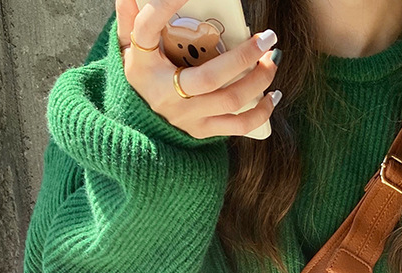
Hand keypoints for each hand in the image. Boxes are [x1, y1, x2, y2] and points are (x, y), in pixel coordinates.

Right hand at [115, 0, 280, 138]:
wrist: (138, 129)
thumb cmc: (141, 78)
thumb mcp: (128, 49)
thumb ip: (131, 19)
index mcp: (143, 65)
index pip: (149, 30)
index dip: (164, 6)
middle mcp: (166, 94)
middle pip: (210, 77)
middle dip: (244, 56)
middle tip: (267, 38)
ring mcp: (187, 116)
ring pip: (230, 100)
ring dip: (258, 80)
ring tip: (271, 60)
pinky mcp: (201, 130)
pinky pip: (237, 126)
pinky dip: (260, 113)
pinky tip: (273, 96)